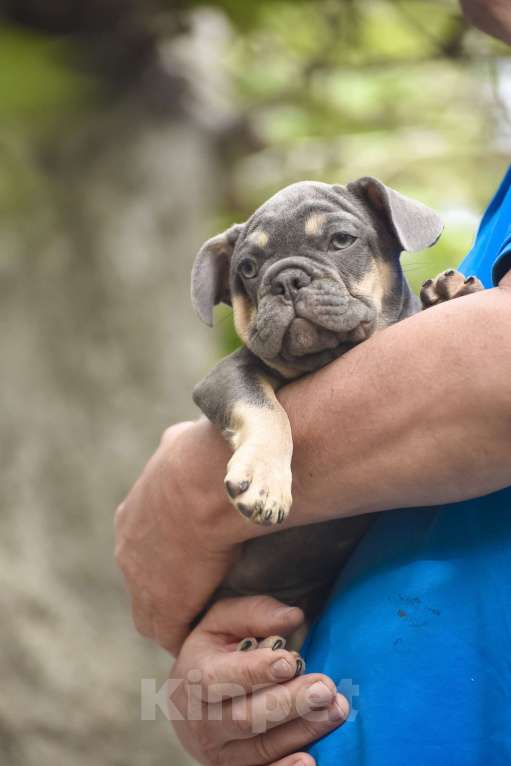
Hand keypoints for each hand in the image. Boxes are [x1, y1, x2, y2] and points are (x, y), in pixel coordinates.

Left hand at [115, 419, 262, 653]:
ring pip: (157, 607)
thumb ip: (175, 447)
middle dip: (174, 581)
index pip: (146, 542)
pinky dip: (197, 632)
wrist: (206, 483)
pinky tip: (224, 628)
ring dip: (184, 609)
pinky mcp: (162, 609)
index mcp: (132, 515)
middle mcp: (128, 548)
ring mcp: (140, 582)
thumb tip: (182, 438)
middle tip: (210, 585)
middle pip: (147, 576)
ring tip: (218, 611)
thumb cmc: (203, 458)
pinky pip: (176, 631)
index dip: (173, 549)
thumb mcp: (180, 441)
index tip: (197, 552)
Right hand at [169, 596, 347, 765]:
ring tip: (336, 710)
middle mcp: (201, 720)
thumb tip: (294, 616)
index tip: (290, 661)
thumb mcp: (222, 622)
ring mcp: (218, 752)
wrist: (187, 700)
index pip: (219, 678)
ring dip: (302, 730)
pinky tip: (311, 760)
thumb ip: (254, 613)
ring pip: (261, 747)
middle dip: (289, 702)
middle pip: (246, 717)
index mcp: (193, 677)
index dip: (255, 671)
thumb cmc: (213, 651)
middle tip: (325, 687)